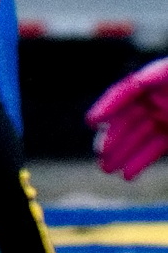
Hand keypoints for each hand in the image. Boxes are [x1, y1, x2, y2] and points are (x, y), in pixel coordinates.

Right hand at [90, 57, 167, 181]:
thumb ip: (155, 83)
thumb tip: (139, 85)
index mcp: (165, 77)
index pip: (130, 88)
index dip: (110, 104)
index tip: (93, 121)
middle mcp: (162, 97)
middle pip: (131, 115)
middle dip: (115, 136)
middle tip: (101, 155)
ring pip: (141, 134)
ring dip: (123, 152)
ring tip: (107, 170)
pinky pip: (155, 147)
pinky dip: (141, 161)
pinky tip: (129, 175)